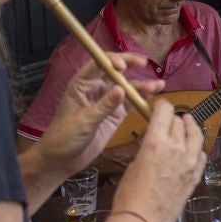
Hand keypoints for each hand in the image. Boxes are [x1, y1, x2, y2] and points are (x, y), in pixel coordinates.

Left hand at [35, 52, 162, 175]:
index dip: (112, 61)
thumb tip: (122, 89)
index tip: (124, 67)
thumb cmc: (64, 137)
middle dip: (132, 66)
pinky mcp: (115, 115)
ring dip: (141, 85)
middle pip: (116, 71)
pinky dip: (141, 100)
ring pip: (126, 87)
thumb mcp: (84, 121)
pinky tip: (153, 97)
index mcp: (82, 85)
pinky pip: (130, 103)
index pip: (98, 64)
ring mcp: (107, 101)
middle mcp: (96, 89)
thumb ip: (104, 106)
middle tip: (146, 65)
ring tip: (158, 85)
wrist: (61, 160)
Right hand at [116, 102, 205, 221]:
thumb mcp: (134, 163)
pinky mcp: (197, 175)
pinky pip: (202, 154)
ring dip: (190, 127)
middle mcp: (177, 147)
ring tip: (187, 123)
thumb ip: (148, 148)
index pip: (165, 111)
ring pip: (196, 134)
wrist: (143, 221)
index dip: (161, 106)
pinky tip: (193, 149)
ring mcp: (191, 162)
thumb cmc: (129, 195)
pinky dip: (197, 148)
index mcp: (157, 141)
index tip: (158, 108)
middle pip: (180, 122)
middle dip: (173, 119)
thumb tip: (154, 142)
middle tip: (168, 121)